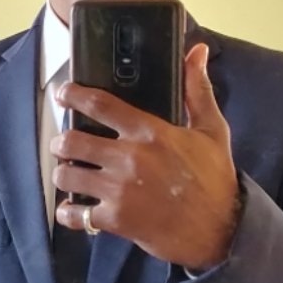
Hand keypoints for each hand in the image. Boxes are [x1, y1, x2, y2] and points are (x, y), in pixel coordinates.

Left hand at [53, 42, 239, 270]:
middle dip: (61, 142)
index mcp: (150, 132)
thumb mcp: (212, 130)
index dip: (74, 95)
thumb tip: (196, 52)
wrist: (221, 230)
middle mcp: (129, 158)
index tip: (63, 94)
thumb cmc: (216, 179)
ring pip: (67, 176)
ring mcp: (119, 190)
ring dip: (63, 174)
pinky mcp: (115, 219)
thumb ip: (197, 90)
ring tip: (68, 175)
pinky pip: (75, 214)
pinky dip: (69, 212)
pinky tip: (73, 209)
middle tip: (62, 145)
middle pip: (73, 141)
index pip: (101, 105)